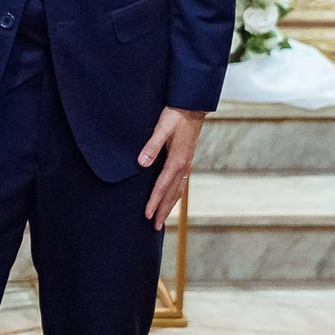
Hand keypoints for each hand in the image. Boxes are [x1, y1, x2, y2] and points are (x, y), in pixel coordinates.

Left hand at [138, 107, 205, 230]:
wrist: (192, 106)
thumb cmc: (176, 116)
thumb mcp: (162, 128)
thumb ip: (152, 145)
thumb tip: (141, 163)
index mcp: (176, 160)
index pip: (162, 186)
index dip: (154, 201)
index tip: (146, 215)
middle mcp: (183, 166)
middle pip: (172, 194)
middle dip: (163, 211)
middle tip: (155, 227)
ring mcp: (186, 164)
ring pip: (178, 190)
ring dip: (169, 205)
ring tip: (162, 219)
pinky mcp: (185, 160)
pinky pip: (180, 183)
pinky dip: (175, 195)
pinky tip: (171, 198)